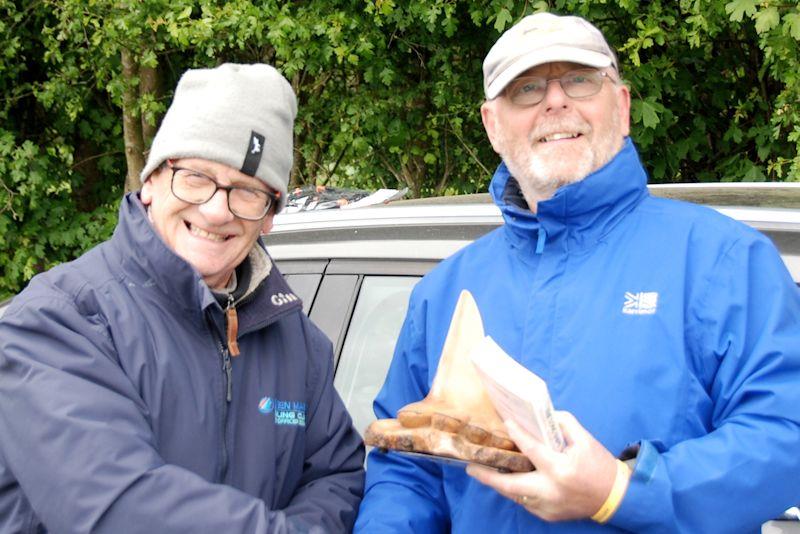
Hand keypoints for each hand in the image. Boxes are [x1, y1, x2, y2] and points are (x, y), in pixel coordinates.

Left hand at [466, 411, 617, 521]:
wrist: (615, 498)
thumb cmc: (599, 466)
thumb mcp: (585, 440)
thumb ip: (563, 424)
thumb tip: (542, 416)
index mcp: (560, 469)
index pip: (531, 449)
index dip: (517, 434)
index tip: (505, 423)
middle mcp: (550, 490)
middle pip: (510, 484)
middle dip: (488, 476)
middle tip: (471, 467)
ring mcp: (548, 506)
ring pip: (515, 495)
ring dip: (499, 483)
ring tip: (483, 471)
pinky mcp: (548, 515)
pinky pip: (525, 501)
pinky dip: (515, 490)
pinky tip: (507, 479)